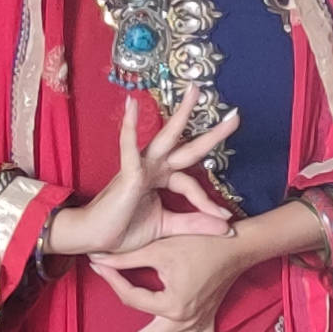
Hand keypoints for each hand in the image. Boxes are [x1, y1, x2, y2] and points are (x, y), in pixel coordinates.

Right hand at [57, 103, 244, 258]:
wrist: (96, 240)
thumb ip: (195, 224)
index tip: (224, 218)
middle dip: (212, 134)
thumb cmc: (124, 230)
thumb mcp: (167, 227)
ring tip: (196, 91)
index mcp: (162, 179)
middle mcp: (154, 168)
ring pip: (167, 137)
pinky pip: (129, 146)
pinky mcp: (128, 172)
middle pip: (188, 147)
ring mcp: (141, 167)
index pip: (193, 184)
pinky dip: (129, 126)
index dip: (208, 202)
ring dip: (182, 114)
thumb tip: (227, 229)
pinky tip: (131, 104)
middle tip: (236, 115)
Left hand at [89, 215, 261, 331]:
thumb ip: (127, 258)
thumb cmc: (199, 243)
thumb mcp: (160, 248)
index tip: (100, 266)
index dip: (113, 281)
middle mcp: (182, 322)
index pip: (130, 299)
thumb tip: (97, 260)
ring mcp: (195, 326)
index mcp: (170, 305)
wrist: (235, 245)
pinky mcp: (205, 324)